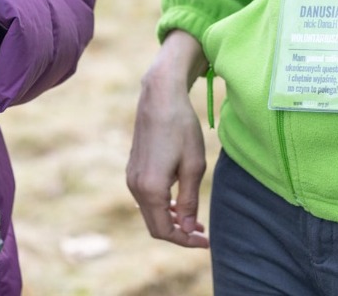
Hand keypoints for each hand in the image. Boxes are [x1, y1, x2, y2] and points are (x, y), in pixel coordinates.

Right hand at [126, 31, 209, 248]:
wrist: (160, 96)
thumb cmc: (181, 128)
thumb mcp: (193, 166)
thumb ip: (189, 201)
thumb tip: (188, 229)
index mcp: (150, 189)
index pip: (165, 230)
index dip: (186, 241)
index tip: (206, 241)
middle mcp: (135, 186)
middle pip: (154, 225)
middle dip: (178, 233)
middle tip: (202, 232)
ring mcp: (131, 177)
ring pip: (150, 212)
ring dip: (171, 219)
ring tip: (195, 218)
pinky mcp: (133, 168)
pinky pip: (146, 198)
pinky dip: (163, 205)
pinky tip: (180, 199)